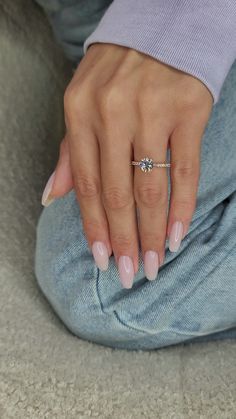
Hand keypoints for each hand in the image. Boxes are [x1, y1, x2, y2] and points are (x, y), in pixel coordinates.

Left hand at [41, 43, 212, 287]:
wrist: (162, 28)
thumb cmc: (117, 71)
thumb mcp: (82, 101)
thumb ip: (70, 151)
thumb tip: (53, 196)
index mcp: (80, 111)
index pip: (86, 183)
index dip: (94, 226)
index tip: (103, 259)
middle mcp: (113, 113)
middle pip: (117, 193)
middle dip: (124, 239)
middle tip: (129, 274)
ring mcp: (153, 111)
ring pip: (151, 188)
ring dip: (152, 232)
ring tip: (153, 262)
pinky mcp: (190, 111)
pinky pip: (186, 170)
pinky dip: (182, 206)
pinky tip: (177, 234)